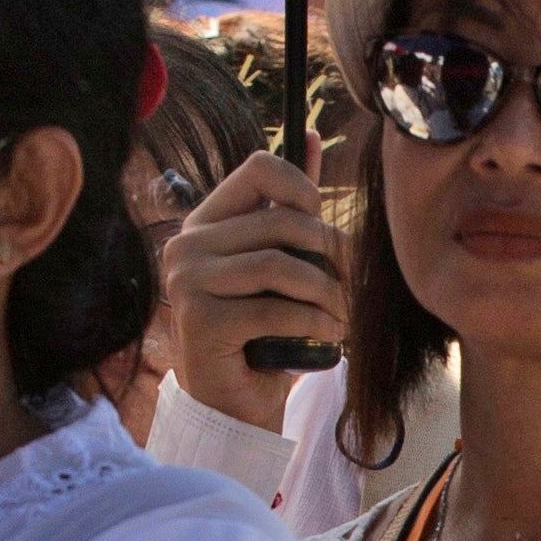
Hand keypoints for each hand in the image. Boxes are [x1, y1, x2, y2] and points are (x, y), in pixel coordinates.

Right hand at [162, 140, 347, 433]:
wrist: (234, 406)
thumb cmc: (262, 333)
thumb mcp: (278, 265)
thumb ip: (289, 206)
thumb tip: (306, 133)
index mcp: (203, 223)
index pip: (260, 168)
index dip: (305, 191)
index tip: (323, 229)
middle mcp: (185, 246)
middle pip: (281, 222)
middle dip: (331, 252)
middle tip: (354, 283)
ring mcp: (187, 283)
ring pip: (280, 265)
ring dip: (328, 291)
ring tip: (345, 313)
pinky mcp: (200, 321)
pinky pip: (275, 308)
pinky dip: (314, 321)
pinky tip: (331, 335)